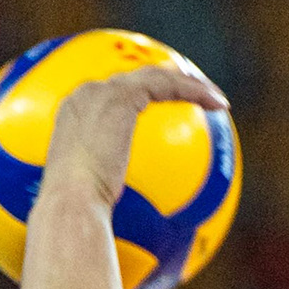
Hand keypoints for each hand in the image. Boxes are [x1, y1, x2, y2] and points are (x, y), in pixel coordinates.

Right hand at [45, 58, 227, 208]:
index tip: (163, 103)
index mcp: (74, 114)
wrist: (69, 203)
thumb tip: (118, 212)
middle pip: (135, 76)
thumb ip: (104, 186)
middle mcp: (85, 95)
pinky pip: (167, 85)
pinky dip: (194, 91)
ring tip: (215, 96)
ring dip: (190, 83)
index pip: (112, 93)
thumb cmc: (77, 212)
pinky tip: (218, 105)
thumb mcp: (90, 195)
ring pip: (156, 75)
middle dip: (168, 79)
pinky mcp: (121, 97)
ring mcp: (101, 92)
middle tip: (194, 90)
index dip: (142, 93)